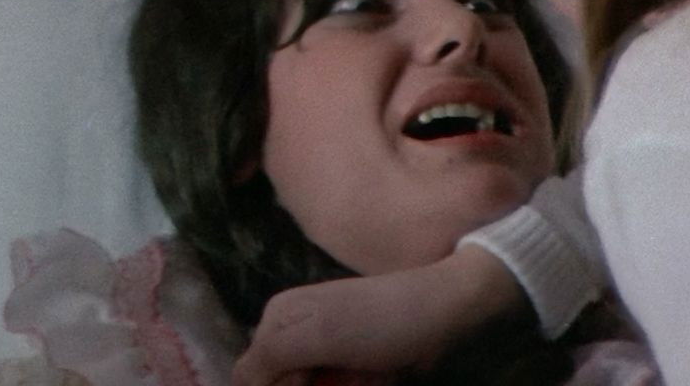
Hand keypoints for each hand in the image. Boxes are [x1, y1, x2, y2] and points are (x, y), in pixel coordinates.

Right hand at [232, 244, 528, 385]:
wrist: (452, 310)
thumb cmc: (384, 320)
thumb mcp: (316, 335)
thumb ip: (267, 358)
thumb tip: (237, 383)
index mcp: (279, 318)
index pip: (252, 379)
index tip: (320, 382)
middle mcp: (297, 329)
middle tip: (354, 376)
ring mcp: (330, 346)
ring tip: (371, 377)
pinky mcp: (358, 360)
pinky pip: (342, 385)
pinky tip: (381, 377)